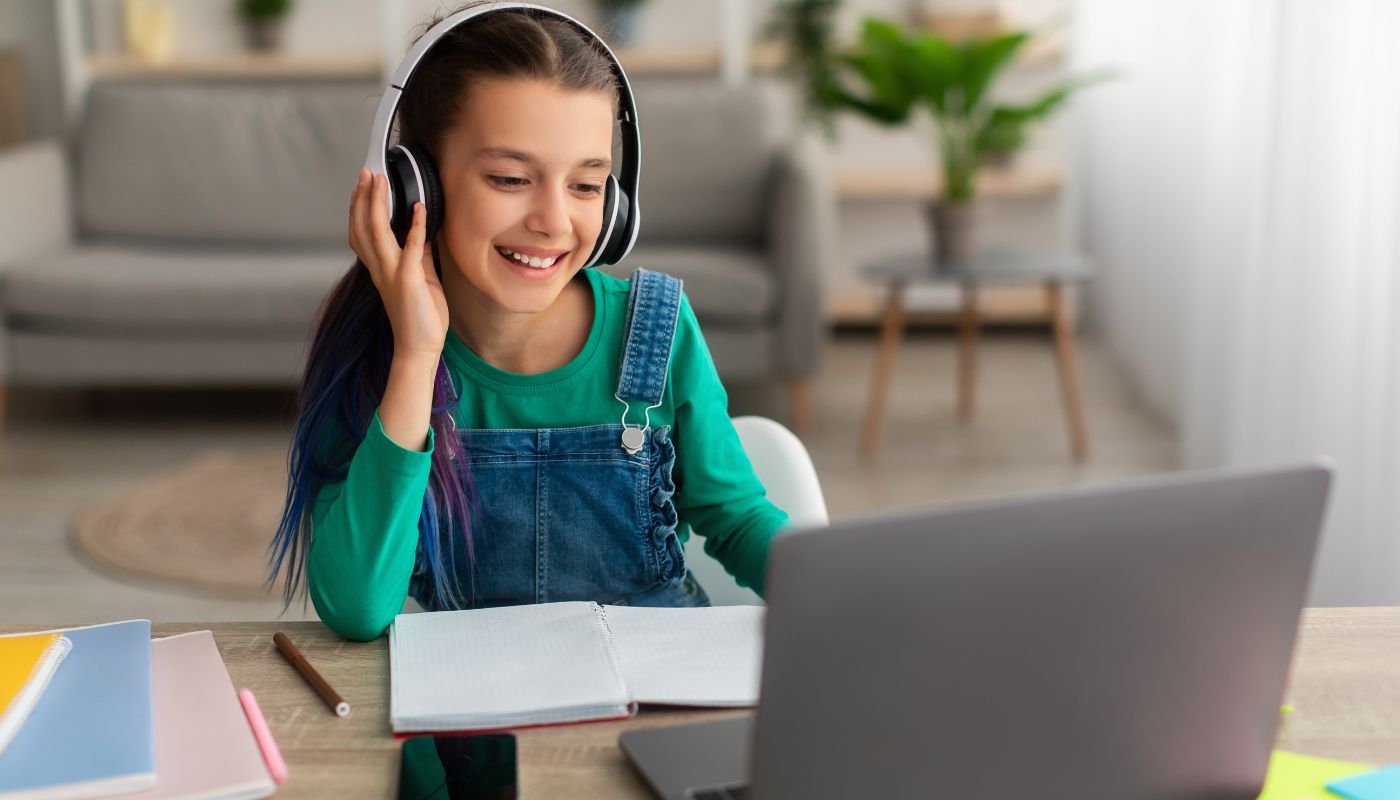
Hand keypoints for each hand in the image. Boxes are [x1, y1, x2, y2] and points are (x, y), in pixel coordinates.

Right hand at [348, 168, 448, 360]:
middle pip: (362, 227)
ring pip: (377, 232)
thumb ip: (419, 254)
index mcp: (380, 268)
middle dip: (363, 198)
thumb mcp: (421, 277)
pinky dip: (416, 226)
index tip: (360, 187)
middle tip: (365, 173)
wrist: (420, 346)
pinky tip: (420, 208)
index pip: (360, 233)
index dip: (357, 209)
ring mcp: (393, 273)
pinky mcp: (409, 280)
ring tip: (380, 181)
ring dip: (378, 204)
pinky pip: (412, 248)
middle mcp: (381, 269)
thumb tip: (422, 231)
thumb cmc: (421, 316)